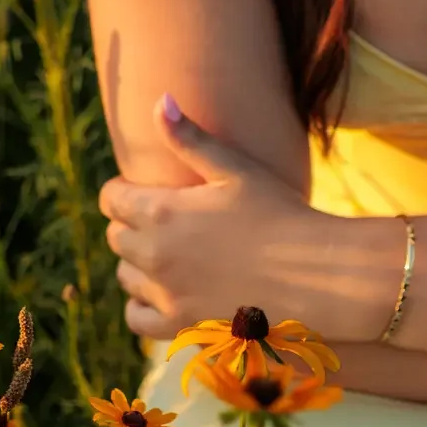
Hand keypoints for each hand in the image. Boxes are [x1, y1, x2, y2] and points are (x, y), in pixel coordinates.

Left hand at [99, 97, 324, 342]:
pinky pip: (136, 319)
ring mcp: (165, 294)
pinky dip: (141, 305)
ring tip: (166, 252)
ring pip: (125, 276)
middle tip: (160, 217)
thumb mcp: (235, 169)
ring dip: (137, 262)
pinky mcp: (180, 326)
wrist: (315, 274)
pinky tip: (164, 292)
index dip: (121, 190)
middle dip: (130, 223)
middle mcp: (154, 255)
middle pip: (116, 237)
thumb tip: (160, 100)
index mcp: (162, 212)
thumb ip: (191, 139)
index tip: (138, 188)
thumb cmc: (280, 212)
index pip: (112, 199)